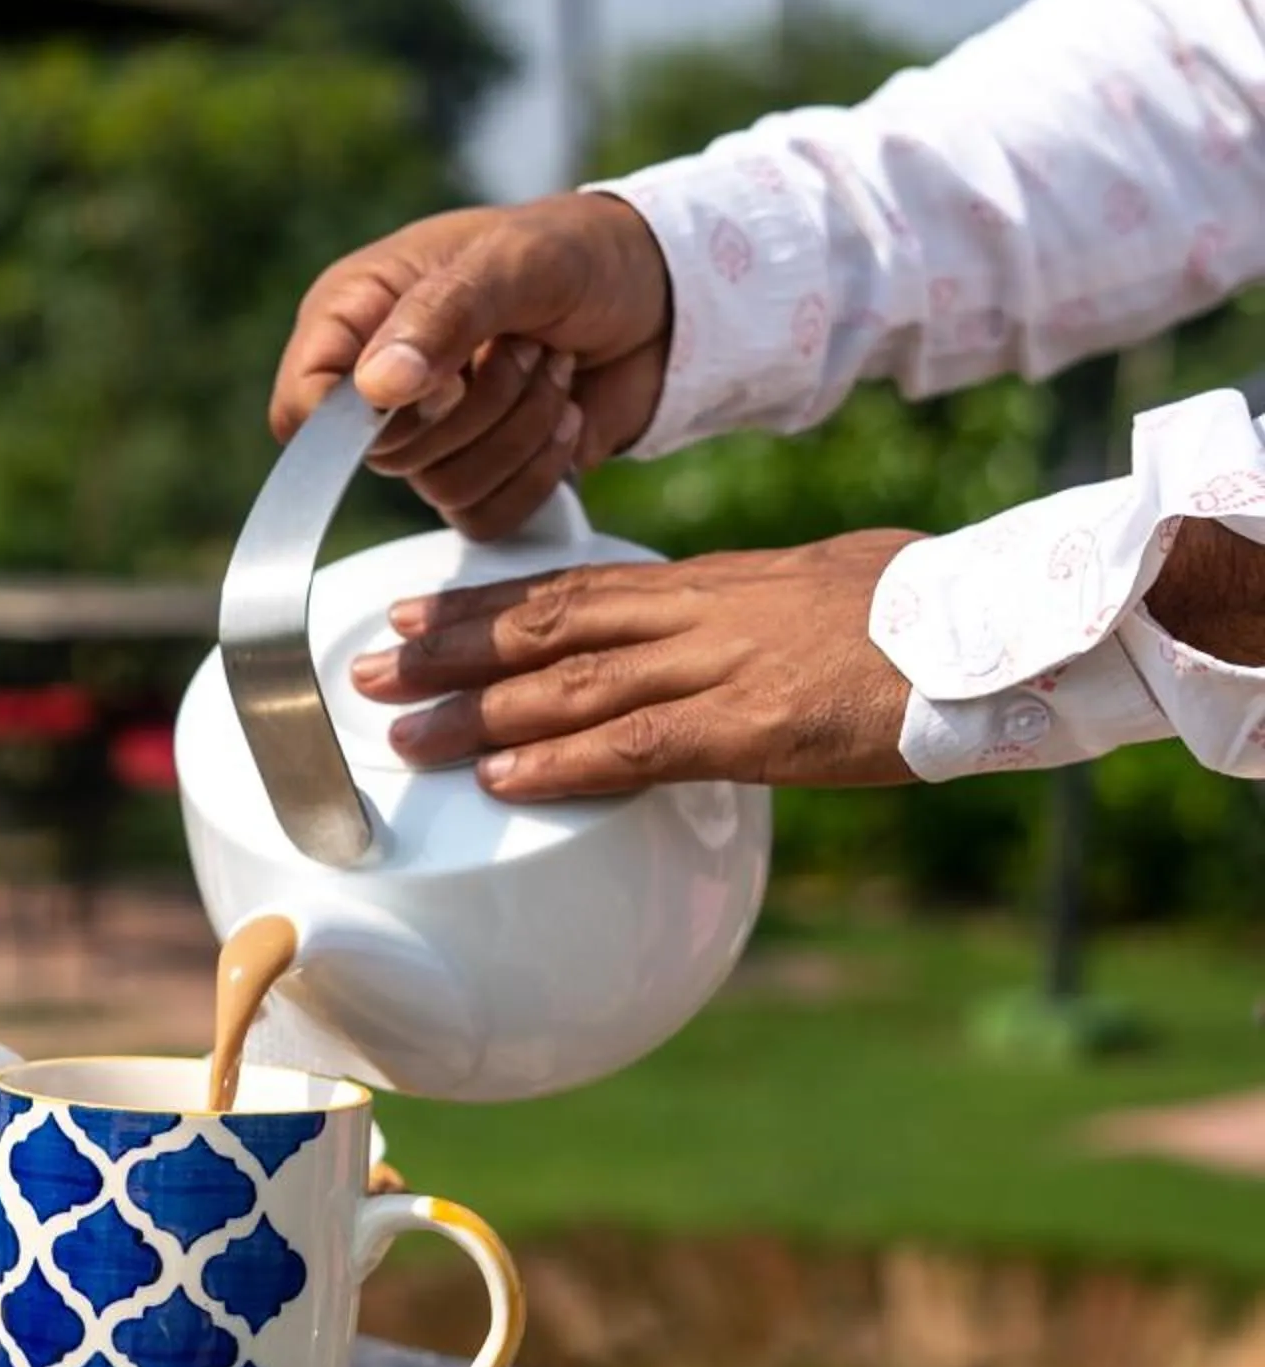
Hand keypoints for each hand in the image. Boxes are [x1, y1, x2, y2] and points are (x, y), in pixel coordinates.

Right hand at [269, 193, 673, 537]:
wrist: (661, 294)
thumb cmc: (574, 252)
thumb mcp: (510, 261)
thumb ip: (440, 316)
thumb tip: (375, 388)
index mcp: (356, 315)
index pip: (304, 407)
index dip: (356, 418)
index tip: (435, 381)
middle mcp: (381, 385)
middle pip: (383, 456)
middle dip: (477, 404)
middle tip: (524, 343)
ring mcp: (433, 437)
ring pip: (442, 488)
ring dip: (520, 428)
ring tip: (552, 366)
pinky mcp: (486, 476)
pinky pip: (489, 517)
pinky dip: (540, 469)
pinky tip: (566, 413)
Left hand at [349, 531, 924, 794]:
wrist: (1002, 628)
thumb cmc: (928, 614)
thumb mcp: (822, 589)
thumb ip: (753, 614)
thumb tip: (728, 633)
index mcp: (712, 583)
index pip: (570, 587)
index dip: (480, 603)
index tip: (410, 613)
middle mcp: (700, 613)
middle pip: (545, 626)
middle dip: (448, 651)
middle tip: (363, 672)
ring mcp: (723, 667)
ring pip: (571, 684)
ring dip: (476, 714)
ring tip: (400, 736)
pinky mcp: (756, 728)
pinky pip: (637, 747)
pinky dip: (560, 765)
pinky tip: (499, 782)